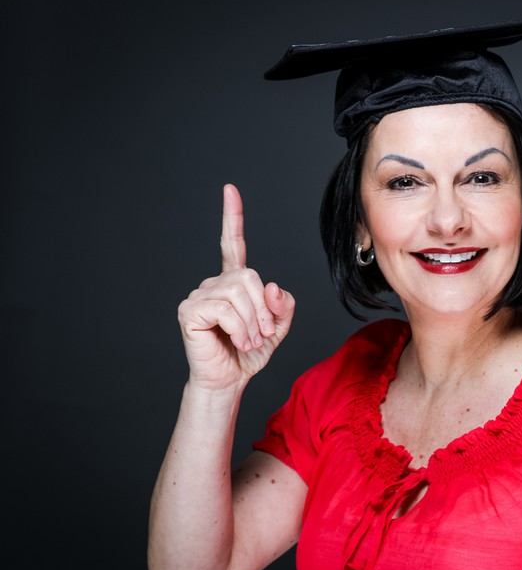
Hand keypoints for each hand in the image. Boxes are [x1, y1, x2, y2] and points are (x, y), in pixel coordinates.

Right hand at [177, 184, 294, 389]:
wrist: (229, 380)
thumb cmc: (249, 353)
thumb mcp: (278, 327)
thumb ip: (283, 305)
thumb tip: (272, 286)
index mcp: (234, 281)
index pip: (233, 243)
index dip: (232, 216)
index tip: (230, 189)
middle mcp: (214, 282)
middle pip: (249, 277)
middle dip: (264, 308)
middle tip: (263, 334)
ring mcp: (199, 294)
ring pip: (238, 293)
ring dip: (252, 323)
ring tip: (249, 341)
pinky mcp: (189, 310)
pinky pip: (224, 309)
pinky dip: (239, 328)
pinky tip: (236, 341)